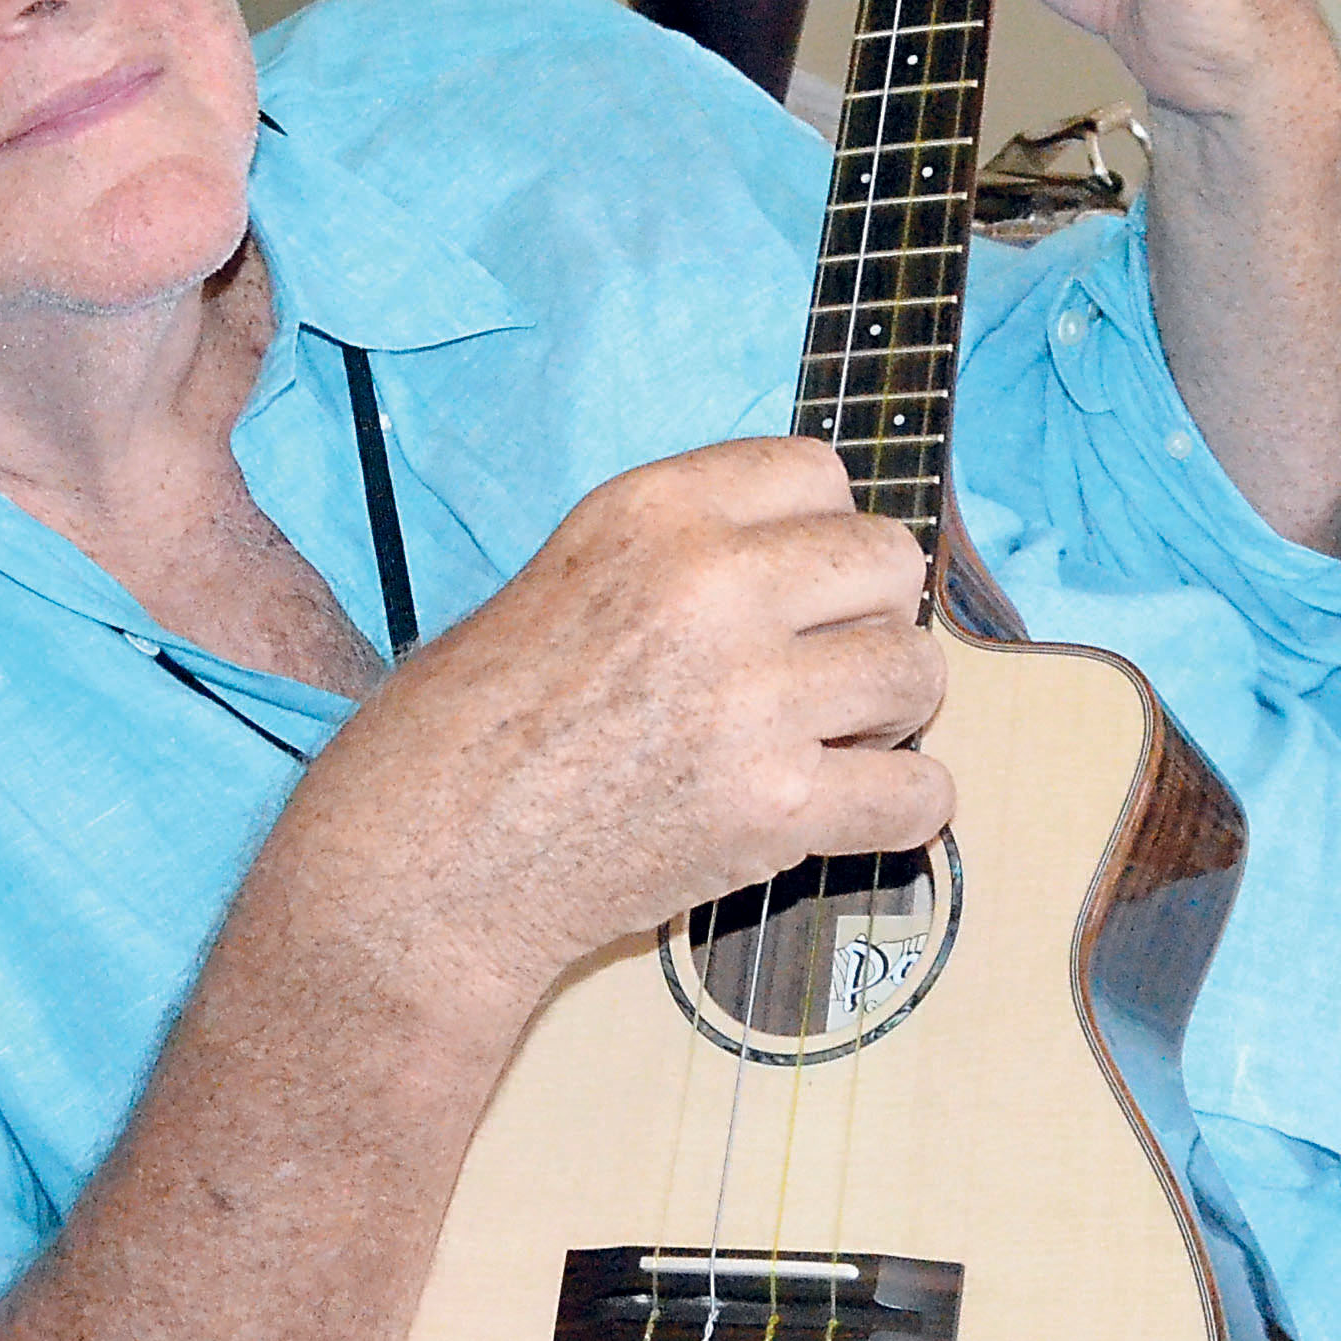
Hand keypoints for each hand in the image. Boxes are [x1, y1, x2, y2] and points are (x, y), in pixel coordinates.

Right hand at [266, 438, 951, 1012]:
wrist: (421, 869)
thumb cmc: (467, 732)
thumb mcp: (563, 576)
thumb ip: (685, 558)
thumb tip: (808, 570)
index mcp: (651, 510)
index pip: (817, 471)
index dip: (818, 536)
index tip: (795, 587)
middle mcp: (710, 584)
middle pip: (889, 560)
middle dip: (871, 617)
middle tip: (820, 673)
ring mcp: (749, 697)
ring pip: (916, 671)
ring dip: (889, 714)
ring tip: (826, 742)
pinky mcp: (775, 807)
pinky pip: (919, 793)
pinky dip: (901, 811)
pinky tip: (848, 812)